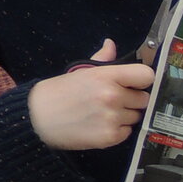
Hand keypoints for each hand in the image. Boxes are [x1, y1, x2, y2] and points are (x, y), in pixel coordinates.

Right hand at [28, 41, 153, 150]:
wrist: (36, 118)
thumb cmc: (58, 92)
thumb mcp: (80, 71)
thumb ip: (102, 59)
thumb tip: (111, 44)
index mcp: (106, 76)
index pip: (146, 75)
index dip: (142, 80)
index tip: (135, 83)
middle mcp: (113, 96)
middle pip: (144, 99)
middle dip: (133, 99)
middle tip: (114, 100)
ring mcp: (113, 118)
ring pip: (136, 116)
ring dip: (125, 115)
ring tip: (103, 113)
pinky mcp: (111, 137)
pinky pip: (128, 132)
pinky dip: (118, 130)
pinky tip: (100, 125)